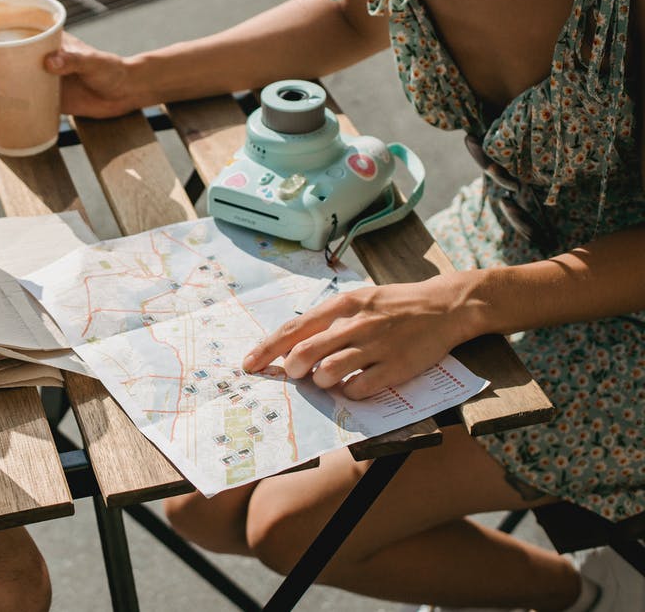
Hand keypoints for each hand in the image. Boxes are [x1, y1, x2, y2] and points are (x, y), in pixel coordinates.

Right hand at [0, 33, 137, 118]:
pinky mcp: (48, 99)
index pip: (16, 32)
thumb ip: (72, 60)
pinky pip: (22, 100)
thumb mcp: (92, 62)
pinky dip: (6, 103)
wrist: (126, 93)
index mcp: (49, 42)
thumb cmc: (112, 70)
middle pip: (5, 55)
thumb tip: (48, 62)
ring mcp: (43, 79)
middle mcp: (41, 59)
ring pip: (9, 78)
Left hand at [241, 276, 482, 399]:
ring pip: (328, 373)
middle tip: (298, 374)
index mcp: (342, 305)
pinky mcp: (397, 367)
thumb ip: (328, 321)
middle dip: (294, 369)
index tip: (249, 364)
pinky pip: (359, 389)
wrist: (446, 306)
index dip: (267, 349)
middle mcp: (356, 324)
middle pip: (305, 353)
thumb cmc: (395, 306)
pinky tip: (357, 385)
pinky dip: (350, 393)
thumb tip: (292, 346)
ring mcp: (376, 346)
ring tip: (330, 378)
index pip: (294, 328)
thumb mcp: (358, 301)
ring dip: (321, 382)